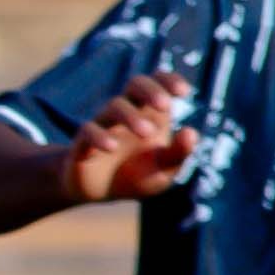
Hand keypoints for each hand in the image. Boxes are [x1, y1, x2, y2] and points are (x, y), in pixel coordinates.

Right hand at [62, 68, 200, 204]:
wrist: (101, 193)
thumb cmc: (138, 175)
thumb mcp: (164, 170)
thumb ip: (179, 153)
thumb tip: (191, 132)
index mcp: (150, 114)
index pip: (157, 83)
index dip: (168, 80)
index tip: (184, 91)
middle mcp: (127, 113)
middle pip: (135, 84)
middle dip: (151, 90)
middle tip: (165, 106)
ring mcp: (104, 125)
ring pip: (114, 106)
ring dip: (132, 116)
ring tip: (148, 133)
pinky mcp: (83, 143)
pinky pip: (88, 131)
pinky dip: (100, 136)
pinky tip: (112, 147)